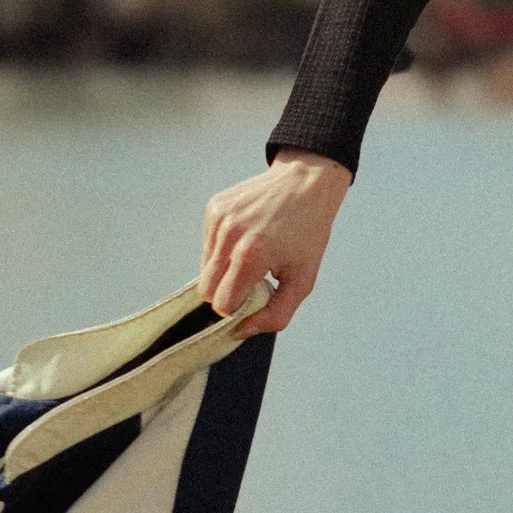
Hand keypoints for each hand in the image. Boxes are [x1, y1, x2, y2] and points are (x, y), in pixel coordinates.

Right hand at [199, 151, 352, 328]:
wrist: (306, 181)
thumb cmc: (308, 232)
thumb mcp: (303, 280)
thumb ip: (275, 315)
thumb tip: (242, 330)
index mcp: (250, 257)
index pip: (221, 303)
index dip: (237, 308)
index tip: (254, 297)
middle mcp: (228, 237)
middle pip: (205, 289)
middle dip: (225, 293)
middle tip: (252, 281)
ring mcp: (218, 220)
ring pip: (204, 267)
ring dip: (224, 270)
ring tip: (252, 255)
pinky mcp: (214, 208)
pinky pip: (208, 244)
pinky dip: (223, 248)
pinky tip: (247, 236)